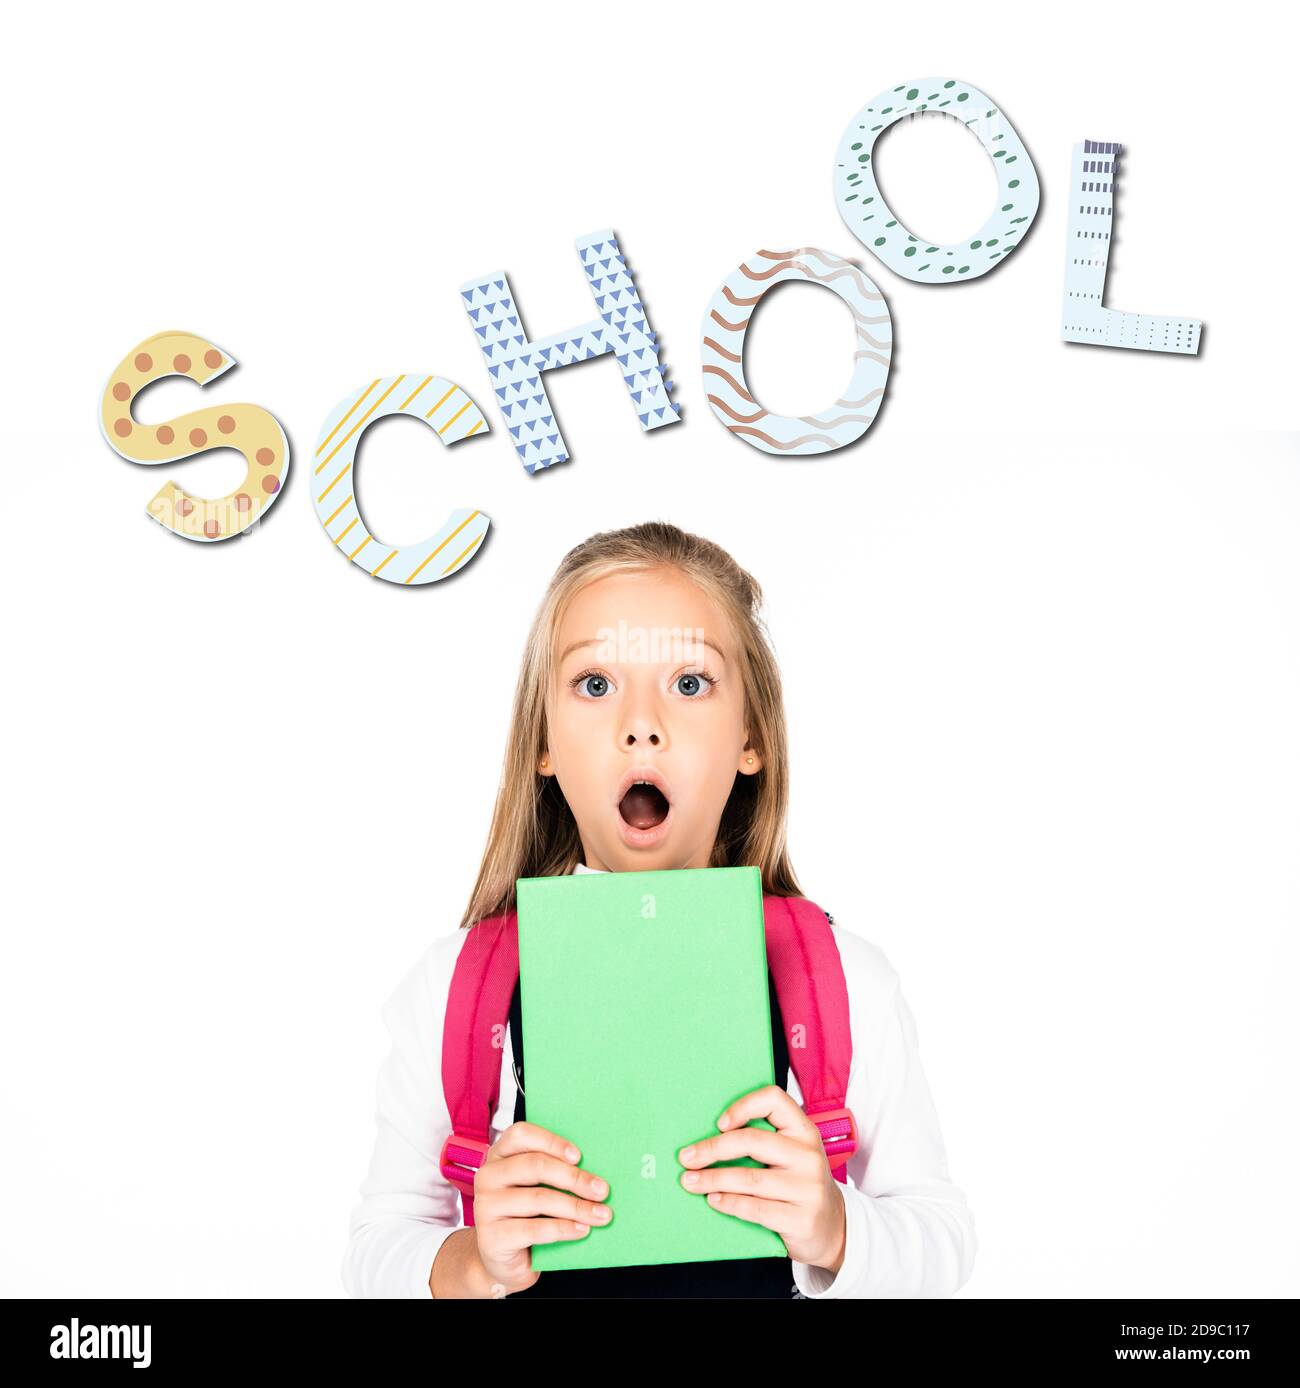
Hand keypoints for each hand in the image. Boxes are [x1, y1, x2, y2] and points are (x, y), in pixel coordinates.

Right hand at [468, 1121, 612, 1295]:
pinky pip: (534, 1229)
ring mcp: (486, 1207)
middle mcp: (488, 1176)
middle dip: (573, 1178)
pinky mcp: (492, 1237)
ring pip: (539, 1198)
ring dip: (576, 1206)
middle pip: (534, 1166)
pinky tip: (582, 1230)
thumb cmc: (526, 1216)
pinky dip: (564, 1228)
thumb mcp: (534, 1187)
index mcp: (499, 1155)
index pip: (521, 1134)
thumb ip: (553, 1172)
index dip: (552, 1141)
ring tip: (600, 1214)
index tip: (579, 1156)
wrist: (504, 1261)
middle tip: (602, 1190)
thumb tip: (593, 1172)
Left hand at [677, 1085, 845, 1274]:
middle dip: (712, 1148)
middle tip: (687, 1157)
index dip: (743, 1106)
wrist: (834, 1228)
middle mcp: (808, 1155)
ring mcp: (807, 1188)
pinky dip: (728, 1203)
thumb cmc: (801, 1184)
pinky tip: (713, 1200)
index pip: (774, 1100)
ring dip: (712, 1179)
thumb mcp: (793, 1154)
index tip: (719, 1123)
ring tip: (690, 1180)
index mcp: (804, 1131)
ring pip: (749, 1178)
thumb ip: (765, 1141)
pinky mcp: (800, 1218)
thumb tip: (711, 1136)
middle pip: (752, 1141)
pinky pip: (755, 1208)